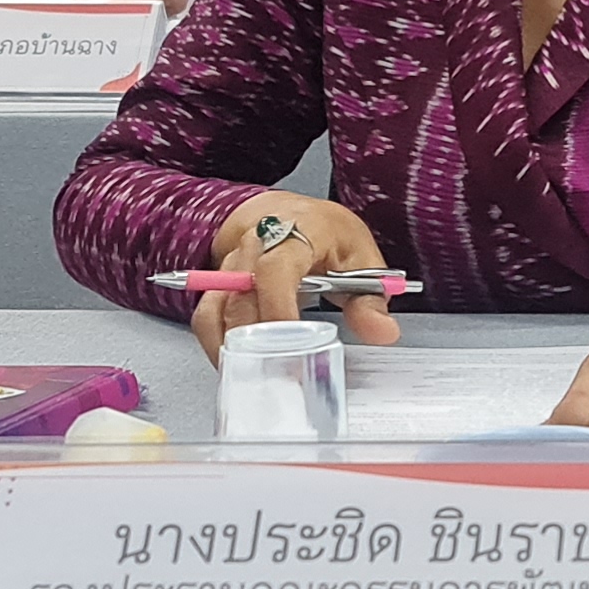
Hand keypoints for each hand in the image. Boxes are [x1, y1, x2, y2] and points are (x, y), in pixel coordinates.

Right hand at [190, 192, 403, 364]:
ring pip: (216, 308)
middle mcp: (255, 244)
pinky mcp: (216, 284)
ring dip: (232, 347)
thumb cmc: (324, 234)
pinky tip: (238, 365)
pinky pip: (206, 317)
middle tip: (281, 370)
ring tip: (256, 375)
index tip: (292, 340)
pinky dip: (217, 344)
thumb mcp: (360, 257)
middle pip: (241, 294)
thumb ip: (369, 298)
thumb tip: (382, 332)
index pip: (275, 267)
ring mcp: (230, 263)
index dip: (278, 306)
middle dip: (257, 338)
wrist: (288, 214)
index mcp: (297, 231)